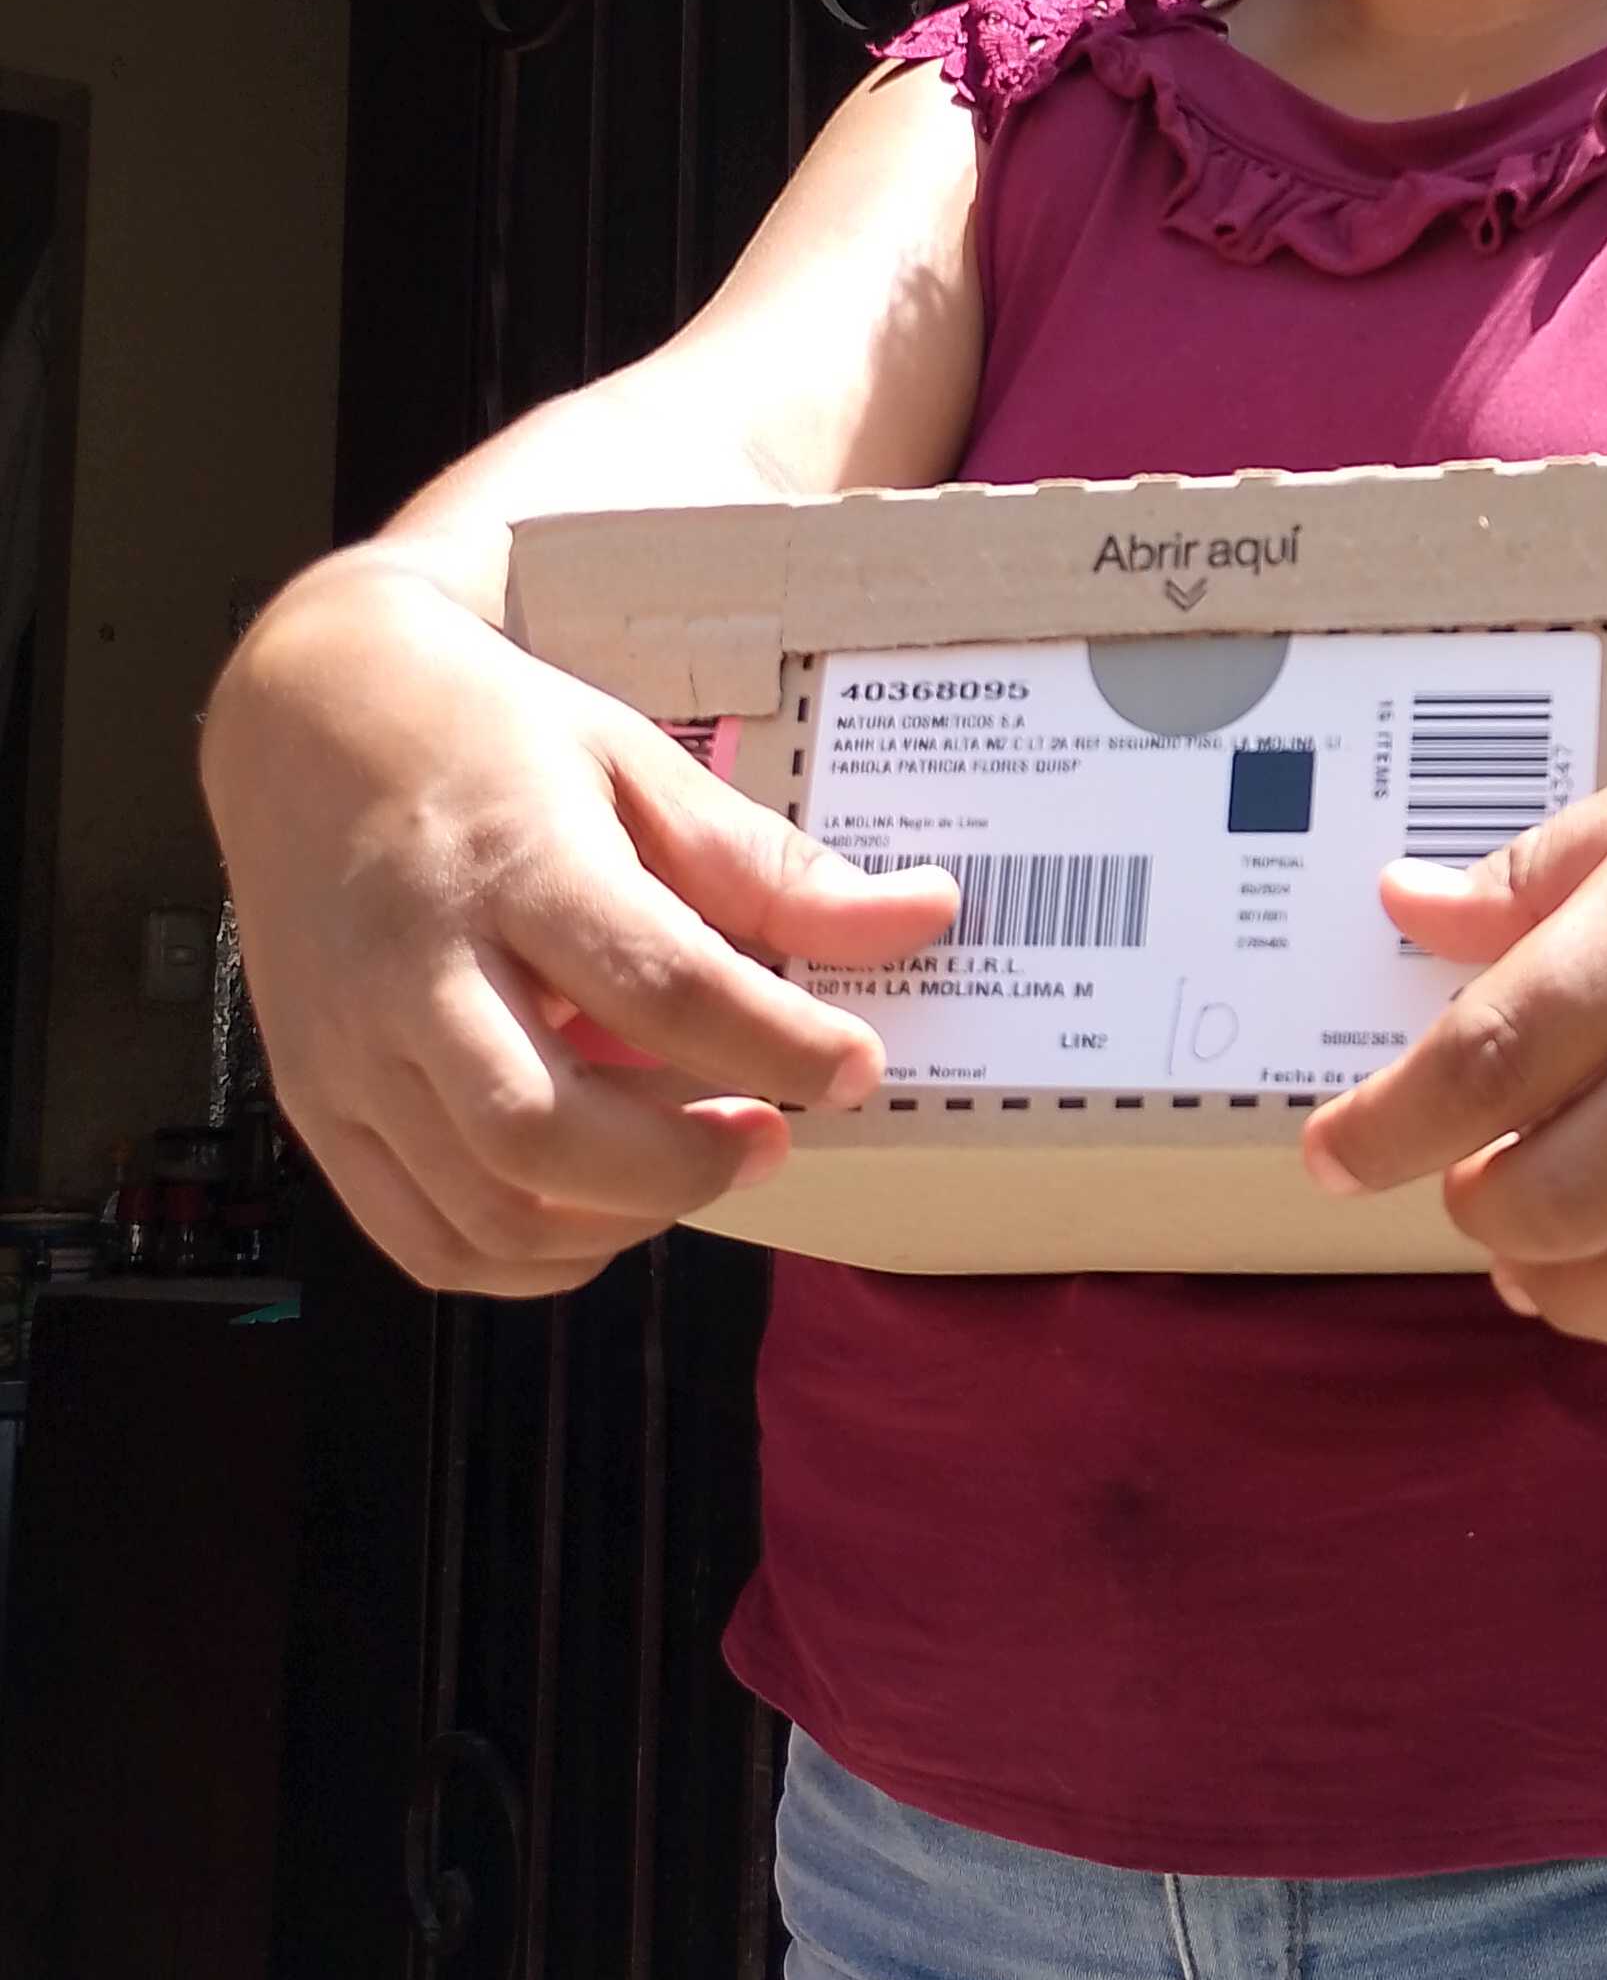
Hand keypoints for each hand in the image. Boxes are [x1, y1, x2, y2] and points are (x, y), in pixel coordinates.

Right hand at [201, 559, 955, 1296]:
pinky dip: (535, 1258)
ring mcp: (349, 1052)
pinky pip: (427, 1239)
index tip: (861, 1066)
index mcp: (513, 862)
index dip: (782, 1045)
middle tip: (772, 1138)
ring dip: (622, 1223)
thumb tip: (923, 915)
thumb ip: (770, 866)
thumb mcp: (639, 765)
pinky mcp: (315, 1106)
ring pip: (487, 1208)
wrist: (309, 722)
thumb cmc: (493, 742)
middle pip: (546, 1131)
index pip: (662, 984)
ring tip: (695, 1160)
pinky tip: (607, 1206)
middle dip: (685, 1168)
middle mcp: (413, 969)